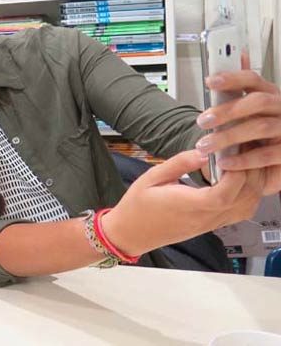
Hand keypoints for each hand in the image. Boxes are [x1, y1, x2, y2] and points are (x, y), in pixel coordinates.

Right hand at [102, 150, 262, 255]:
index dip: (235, 174)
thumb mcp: (151, 177)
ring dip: (252, 185)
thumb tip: (203, 152)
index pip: (223, 195)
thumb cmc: (137, 206)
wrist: (131, 233)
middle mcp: (203, 218)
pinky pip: (240, 212)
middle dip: (249, 173)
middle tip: (242, 150)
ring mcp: (210, 224)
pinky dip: (249, 195)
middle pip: (242, 200)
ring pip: (247, 207)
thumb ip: (179, 163)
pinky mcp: (211, 225)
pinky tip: (241, 179)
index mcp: (187, 205)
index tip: (232, 153)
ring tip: (243, 162)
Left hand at [196, 68, 280, 194]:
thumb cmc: (252, 133)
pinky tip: (224, 162)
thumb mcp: (240, 115)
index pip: (252, 80)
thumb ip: (230, 97)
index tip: (209, 81)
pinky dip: (243, 159)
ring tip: (205, 145)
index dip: (232, 78)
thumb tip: (215, 76)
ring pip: (261, 127)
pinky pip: (266, 154)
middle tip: (202, 121)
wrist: (269, 163)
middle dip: (228, 110)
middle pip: (258, 101)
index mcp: (267, 94)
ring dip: (229, 136)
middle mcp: (280, 108)